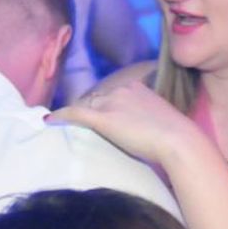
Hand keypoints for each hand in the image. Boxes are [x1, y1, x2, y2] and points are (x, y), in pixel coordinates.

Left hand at [48, 82, 207, 168]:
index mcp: (136, 87)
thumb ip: (148, 119)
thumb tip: (146, 131)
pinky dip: (61, 115)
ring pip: (85, 104)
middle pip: (96, 97)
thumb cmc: (176, 136)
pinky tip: (49, 120)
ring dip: (74, 113)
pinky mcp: (103, 117)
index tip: (97, 113)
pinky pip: (76, 113)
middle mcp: (122, 90)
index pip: (111, 93)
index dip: (101, 104)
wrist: (178, 140)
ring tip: (60, 122)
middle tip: (77, 120)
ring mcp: (112, 102)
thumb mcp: (161, 120)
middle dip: (86, 108)